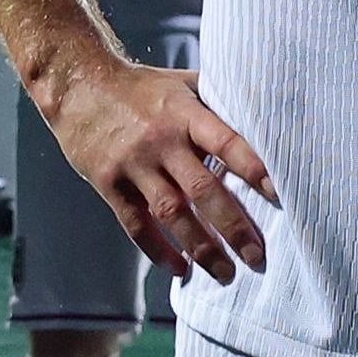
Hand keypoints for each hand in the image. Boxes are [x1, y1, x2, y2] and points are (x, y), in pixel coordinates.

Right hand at [37, 49, 275, 281]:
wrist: (77, 85)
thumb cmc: (140, 87)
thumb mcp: (181, 84)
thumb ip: (217, 103)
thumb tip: (264, 122)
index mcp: (184, 113)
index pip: (226, 142)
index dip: (253, 168)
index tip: (279, 195)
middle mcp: (160, 140)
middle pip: (203, 189)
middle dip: (233, 226)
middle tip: (257, 256)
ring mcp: (133, 164)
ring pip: (172, 213)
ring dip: (201, 247)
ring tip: (225, 273)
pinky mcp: (109, 183)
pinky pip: (136, 224)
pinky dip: (158, 250)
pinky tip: (180, 268)